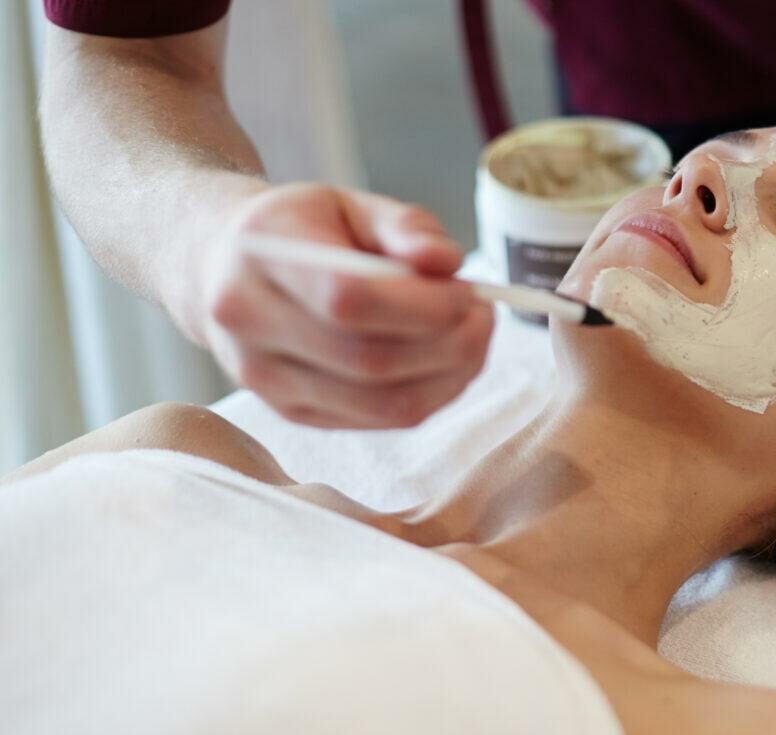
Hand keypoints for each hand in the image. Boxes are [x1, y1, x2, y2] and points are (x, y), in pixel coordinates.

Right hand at [199, 183, 493, 428]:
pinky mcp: (292, 413)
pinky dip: (430, 396)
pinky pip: (379, 420)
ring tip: (473, 338)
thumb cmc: (302, 230)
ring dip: (449, 376)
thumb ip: (405, 226)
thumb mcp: (350, 204)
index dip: (422, 305)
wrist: (223, 268)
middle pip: (369, 360)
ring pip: (380, 403)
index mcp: (260, 257)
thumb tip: (447, 263)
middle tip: (483, 315)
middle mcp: (250, 326)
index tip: (468, 293)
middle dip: (447, 344)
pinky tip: (447, 364)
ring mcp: (265, 380)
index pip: (347, 298)